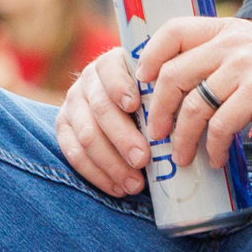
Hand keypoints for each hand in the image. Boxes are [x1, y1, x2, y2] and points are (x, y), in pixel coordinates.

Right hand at [56, 47, 153, 194]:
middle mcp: (87, 80)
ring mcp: (72, 104)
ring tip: (134, 184)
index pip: (110, 72)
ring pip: (86, 136)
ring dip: (112, 163)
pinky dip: (96, 174)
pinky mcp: (63, 127)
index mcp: (110, 63)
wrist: (128, 103)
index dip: (120, 87)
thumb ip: (166, 87)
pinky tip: (117, 188)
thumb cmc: (155, 94)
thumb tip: (188, 105)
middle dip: (122, 138)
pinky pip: (72, 153)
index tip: (135, 105)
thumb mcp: (160, 82)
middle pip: (101, 110)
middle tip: (143, 160)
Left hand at [135, 16, 251, 175]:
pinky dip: (211, 147)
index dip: (149, 57)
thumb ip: (227, 57)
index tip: (142, 83)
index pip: (173, 30)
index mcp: (229, 29)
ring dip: (181, 137)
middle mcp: (233, 43)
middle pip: (173, 74)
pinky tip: (214, 158)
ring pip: (192, 105)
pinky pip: (219, 125)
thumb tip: (189, 88)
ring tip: (183, 156)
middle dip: (157, 110)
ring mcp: (245, 67)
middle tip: (156, 134)